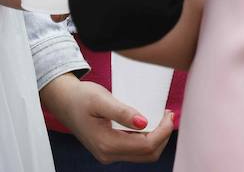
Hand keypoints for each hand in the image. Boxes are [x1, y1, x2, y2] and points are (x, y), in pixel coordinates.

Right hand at [40, 73, 174, 163]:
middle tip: (167, 113)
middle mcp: (108, 154)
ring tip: (161, 115)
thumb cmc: (81, 98)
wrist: (64, 102)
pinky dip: (149, 137)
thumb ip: (122, 112)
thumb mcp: (101, 100)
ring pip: (144, 154)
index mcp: (106, 145)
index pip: (146, 146)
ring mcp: (109, 154)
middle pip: (149, 154)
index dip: (163, 131)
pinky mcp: (111, 149)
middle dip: (163, 135)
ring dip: (158, 137)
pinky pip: (136, 149)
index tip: (168, 113)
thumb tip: (144, 123)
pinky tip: (150, 121)